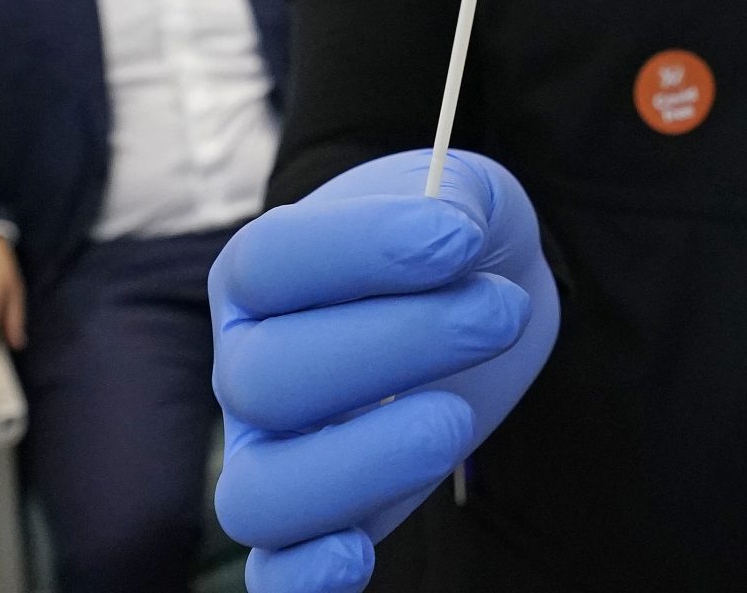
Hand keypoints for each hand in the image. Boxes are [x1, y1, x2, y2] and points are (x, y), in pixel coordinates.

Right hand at [211, 150, 559, 592]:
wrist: (486, 293)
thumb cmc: (457, 239)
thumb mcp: (463, 193)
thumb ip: (451, 198)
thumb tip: (445, 233)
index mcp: (261, 273)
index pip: (269, 264)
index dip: (361, 249)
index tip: (458, 239)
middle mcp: (247, 364)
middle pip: (269, 379)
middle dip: (398, 346)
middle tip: (498, 313)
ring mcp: (274, 451)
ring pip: (260, 493)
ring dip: (360, 465)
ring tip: (456, 421)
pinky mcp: (322, 520)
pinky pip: (277, 573)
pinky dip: (306, 577)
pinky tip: (360, 553)